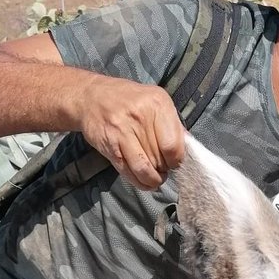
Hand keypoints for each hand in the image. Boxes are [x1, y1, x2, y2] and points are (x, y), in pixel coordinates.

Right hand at [78, 75, 185, 189]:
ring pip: (145, 170)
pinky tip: (143, 180)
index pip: (174, 146)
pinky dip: (139, 182)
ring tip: (154, 178)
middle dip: (163, 169)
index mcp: (157, 104)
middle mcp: (140, 116)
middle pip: (160, 160)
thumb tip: (187, 150)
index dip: (176, 161)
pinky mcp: (110, 146)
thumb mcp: (155, 101)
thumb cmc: (128, 100)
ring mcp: (123, 131)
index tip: (174, 162)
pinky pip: (128, 172)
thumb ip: (172, 124)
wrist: (91, 96)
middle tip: (161, 168)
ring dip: (152, 180)